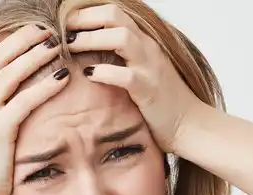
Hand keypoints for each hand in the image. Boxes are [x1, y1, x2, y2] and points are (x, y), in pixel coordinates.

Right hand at [0, 24, 70, 194]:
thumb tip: (11, 112)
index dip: (10, 45)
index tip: (30, 35)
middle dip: (23, 40)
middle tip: (46, 30)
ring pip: (11, 72)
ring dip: (35, 55)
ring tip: (56, 45)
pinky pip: (25, 99)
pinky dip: (45, 85)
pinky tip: (63, 77)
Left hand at [65, 4, 202, 152]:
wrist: (189, 125)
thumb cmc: (160, 102)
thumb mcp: (140, 71)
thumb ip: (120, 58)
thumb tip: (89, 53)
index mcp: (143, 41)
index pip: (114, 12)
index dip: (88, 13)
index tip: (67, 23)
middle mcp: (147, 48)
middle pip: (115, 15)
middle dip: (85, 18)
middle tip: (64, 31)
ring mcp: (150, 67)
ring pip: (121, 38)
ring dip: (91, 38)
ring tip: (71, 46)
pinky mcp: (149, 90)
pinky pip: (125, 75)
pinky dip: (104, 72)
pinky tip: (88, 74)